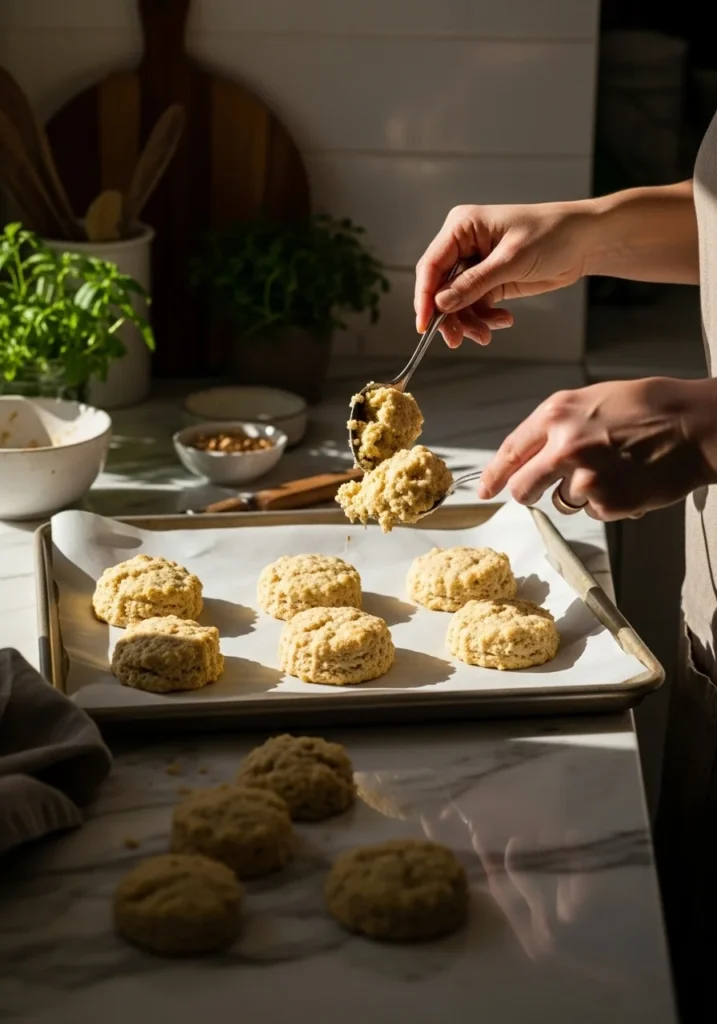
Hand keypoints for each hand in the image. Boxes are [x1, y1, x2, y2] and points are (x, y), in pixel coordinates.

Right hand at [414, 201, 592, 346]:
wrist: (584, 241)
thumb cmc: (552, 234)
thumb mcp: (511, 260)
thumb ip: (474, 283)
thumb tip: (441, 304)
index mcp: (462, 226)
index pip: (431, 265)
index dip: (425, 297)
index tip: (424, 325)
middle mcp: (464, 244)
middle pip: (441, 288)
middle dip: (450, 315)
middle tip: (458, 340)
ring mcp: (476, 264)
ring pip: (458, 302)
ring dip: (470, 321)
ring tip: (487, 333)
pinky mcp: (490, 281)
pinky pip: (476, 306)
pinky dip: (486, 318)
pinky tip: (503, 321)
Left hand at [478, 377, 716, 520]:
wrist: (694, 425)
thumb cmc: (648, 408)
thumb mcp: (591, 400)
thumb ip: (557, 426)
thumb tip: (531, 454)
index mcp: (556, 415)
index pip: (510, 451)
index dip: (494, 475)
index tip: (485, 489)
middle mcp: (563, 446)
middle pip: (523, 487)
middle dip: (529, 492)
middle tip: (542, 490)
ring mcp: (584, 478)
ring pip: (562, 501)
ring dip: (580, 493)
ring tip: (613, 468)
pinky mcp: (606, 503)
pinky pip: (594, 511)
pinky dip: (609, 502)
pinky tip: (630, 479)